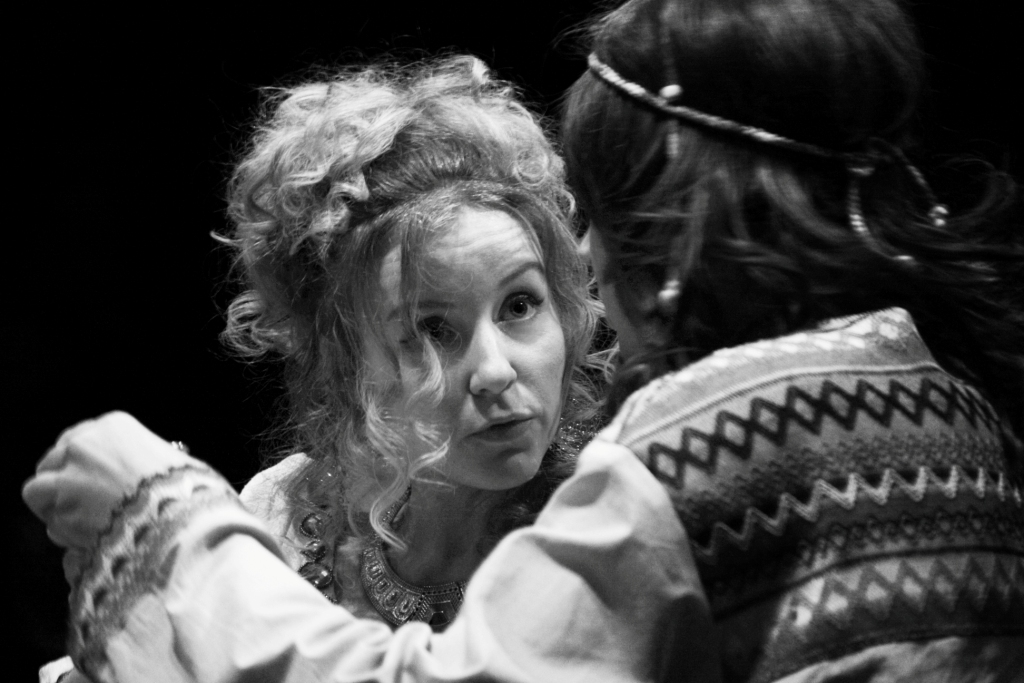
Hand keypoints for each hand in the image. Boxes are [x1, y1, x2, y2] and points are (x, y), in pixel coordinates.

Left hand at [22, 411, 197, 550]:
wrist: (176, 518)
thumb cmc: (186, 490)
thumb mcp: (176, 461)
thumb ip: (152, 462)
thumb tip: (155, 472)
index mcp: (115, 426)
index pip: (79, 437)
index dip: (82, 461)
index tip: (88, 475)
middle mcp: (85, 444)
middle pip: (54, 459)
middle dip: (63, 480)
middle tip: (80, 501)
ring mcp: (68, 474)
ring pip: (38, 488)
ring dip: (53, 505)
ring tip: (76, 521)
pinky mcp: (59, 506)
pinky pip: (49, 520)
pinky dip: (61, 530)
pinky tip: (82, 538)